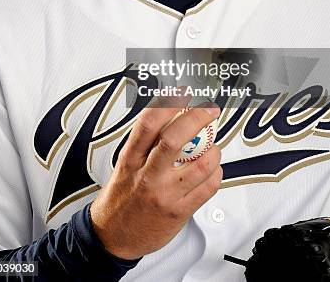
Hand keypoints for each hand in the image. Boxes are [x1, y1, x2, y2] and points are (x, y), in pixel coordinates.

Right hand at [89, 98, 221, 259]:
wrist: (112, 236)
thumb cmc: (121, 197)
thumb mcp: (125, 164)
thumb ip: (146, 142)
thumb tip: (171, 115)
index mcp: (131, 159)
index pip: (148, 124)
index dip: (167, 104)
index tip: (182, 93)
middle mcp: (147, 175)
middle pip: (174, 139)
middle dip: (197, 119)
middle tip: (209, 111)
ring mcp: (165, 194)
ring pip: (200, 164)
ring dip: (214, 150)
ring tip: (212, 146)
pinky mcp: (179, 212)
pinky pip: (208, 187)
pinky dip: (216, 173)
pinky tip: (212, 170)